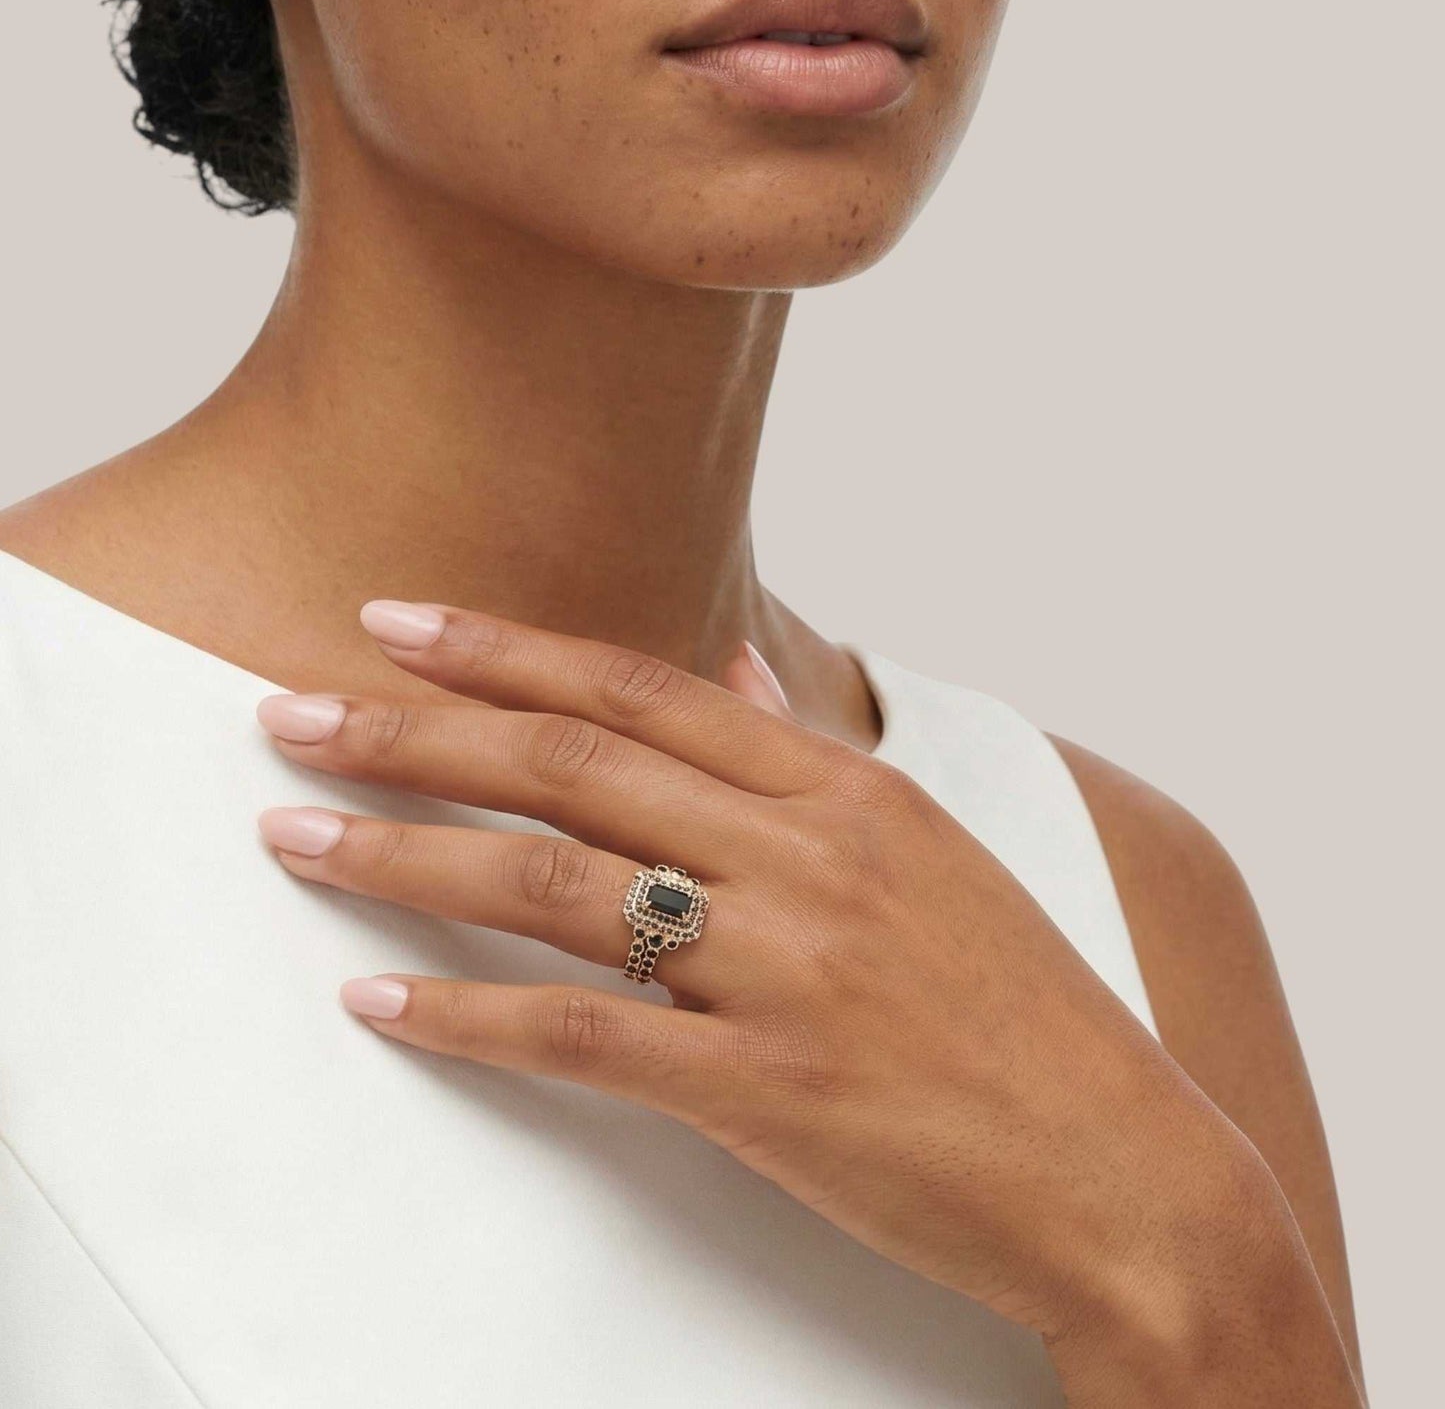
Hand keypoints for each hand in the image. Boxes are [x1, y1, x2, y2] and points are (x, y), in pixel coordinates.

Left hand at [254, 601, 1352, 1399]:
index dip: (505, 650)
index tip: (397, 624)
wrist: (1120, 1166)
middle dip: (416, 730)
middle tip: (293, 710)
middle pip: (571, 764)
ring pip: (553, 883)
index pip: (640, 690)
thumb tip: (739, 665)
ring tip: (297, 835)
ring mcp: (785, 968)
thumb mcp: (930, 849)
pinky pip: (581, 1036)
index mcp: (847, 789)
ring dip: (406, 853)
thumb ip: (814, 753)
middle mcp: (808, 857)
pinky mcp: (765, 1089)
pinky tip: (379, 1001)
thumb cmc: (1021, 1008)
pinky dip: (467, 1017)